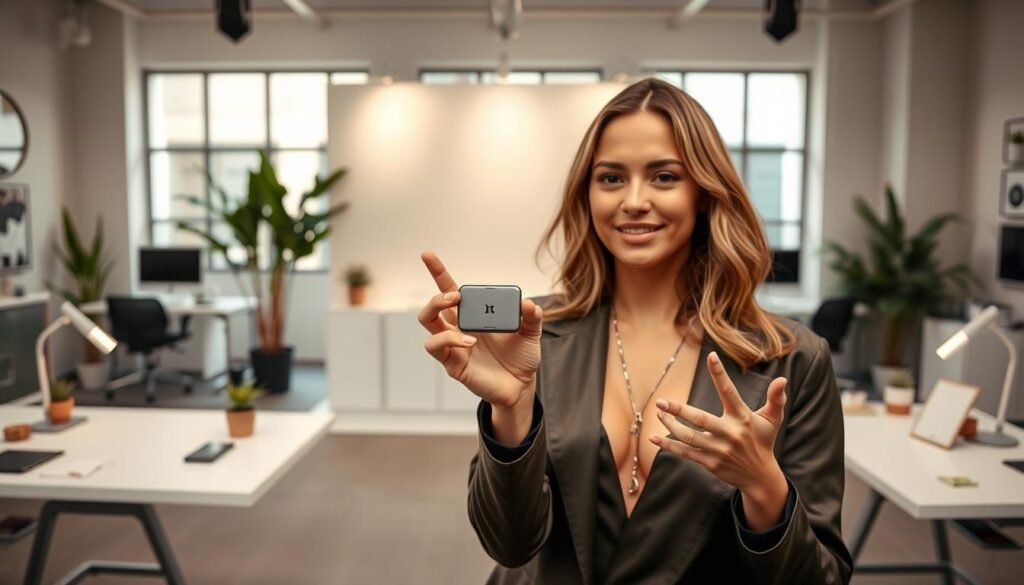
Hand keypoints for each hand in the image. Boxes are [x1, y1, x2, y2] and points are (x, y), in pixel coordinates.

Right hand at [418, 251, 542, 409]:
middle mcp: (458, 328)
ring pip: (427, 322)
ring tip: (457, 308)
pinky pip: (437, 347)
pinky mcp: (453, 363)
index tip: (427, 254)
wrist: (522, 386)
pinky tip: (469, 340)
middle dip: (438, 295)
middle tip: (455, 296)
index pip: (449, 290)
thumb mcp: (532, 333)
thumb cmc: (521, 358)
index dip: (437, 272)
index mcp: (473, 315)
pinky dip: (449, 339)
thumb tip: (527, 303)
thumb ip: (532, 316)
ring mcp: (453, 346)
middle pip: (432, 306)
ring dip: (436, 309)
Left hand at [649, 351, 788, 530]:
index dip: (720, 374)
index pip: (729, 392)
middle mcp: (730, 434)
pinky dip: (669, 446)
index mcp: (743, 418)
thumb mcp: (772, 420)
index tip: (711, 356)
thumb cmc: (763, 442)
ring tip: (659, 413)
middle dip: (679, 410)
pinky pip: (686, 453)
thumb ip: (776, 399)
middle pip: (700, 419)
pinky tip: (654, 438)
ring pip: (689, 437)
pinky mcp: (710, 463)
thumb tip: (783, 379)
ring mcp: (718, 450)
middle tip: (661, 401)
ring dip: (670, 425)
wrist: (760, 477)